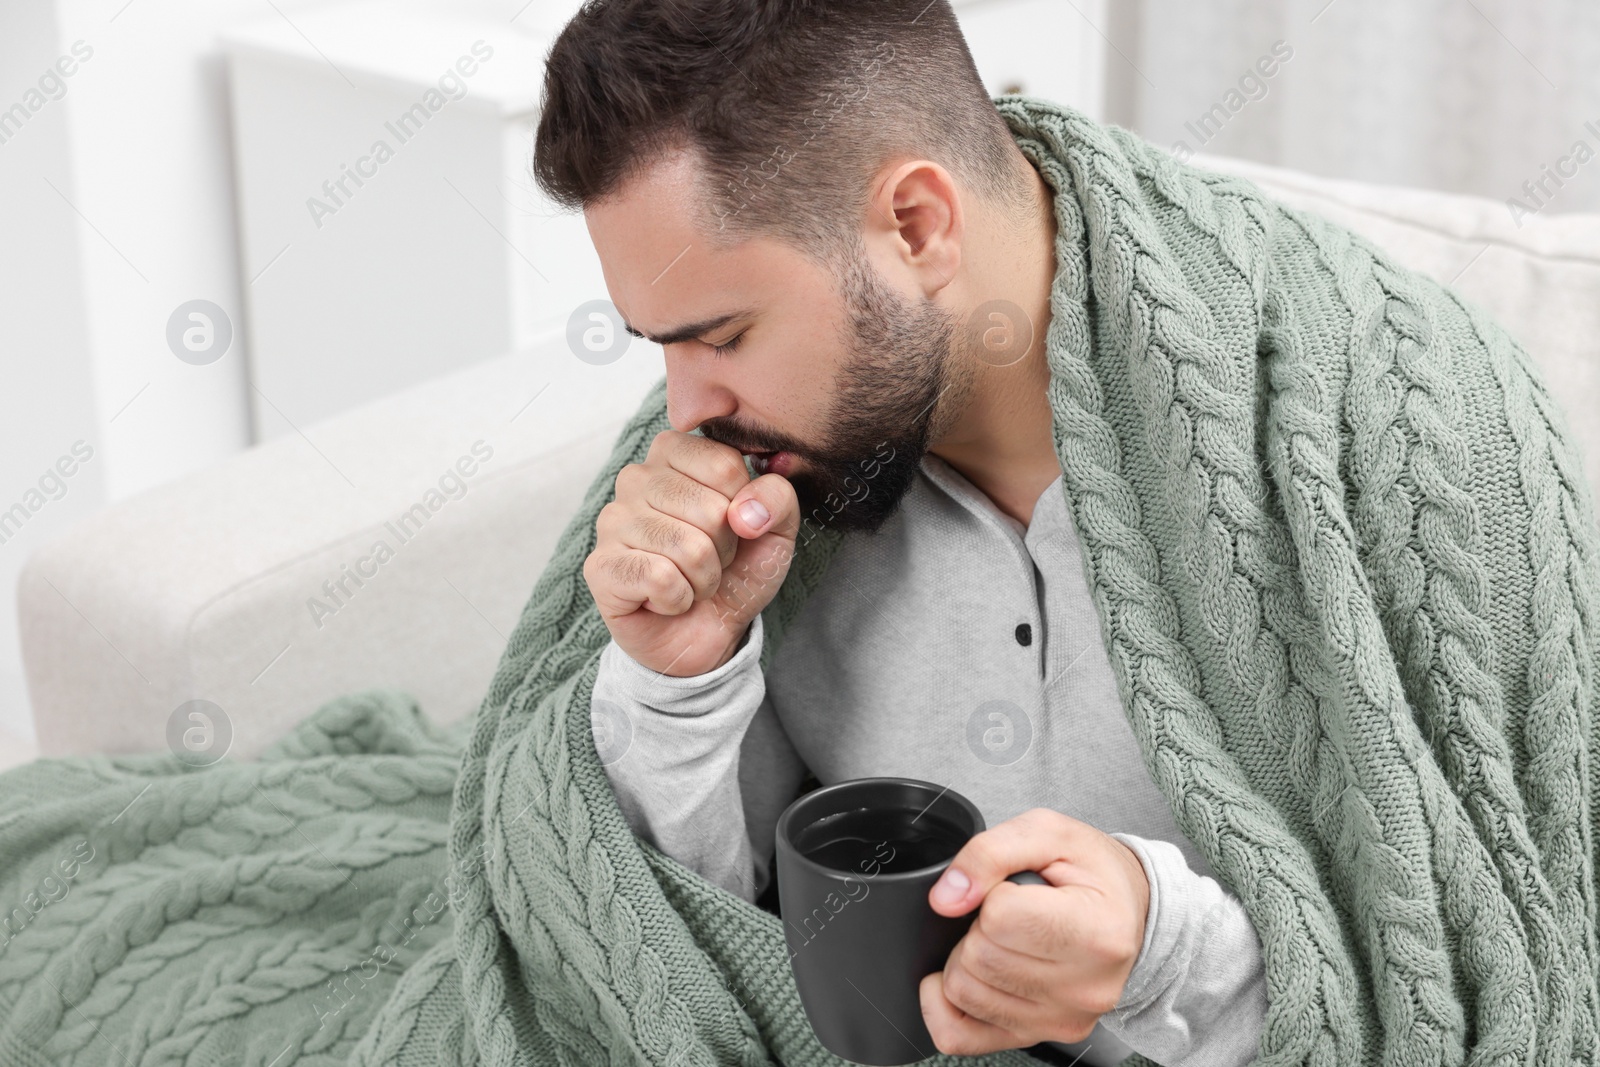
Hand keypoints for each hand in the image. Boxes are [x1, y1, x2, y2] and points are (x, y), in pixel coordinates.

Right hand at [583, 429, 799, 676]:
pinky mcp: (600, 565)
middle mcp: (636, 477)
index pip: (725, 466)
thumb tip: (747, 510)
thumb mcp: (773, 531)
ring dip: (703, 578)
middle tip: (708, 561)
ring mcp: (612, 520)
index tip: (731, 527)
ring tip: (688, 580)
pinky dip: (678, 599)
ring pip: (688, 547)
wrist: (707, 634)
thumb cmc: (734, 571)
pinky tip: (665, 598)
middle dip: (723, 549)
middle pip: (710, 509)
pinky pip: (661, 578)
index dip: (743, 509)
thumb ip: (777, 499)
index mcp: (674, 454)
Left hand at [918, 808, 1150, 1053]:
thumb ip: (989, 853)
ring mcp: (1062, 1019)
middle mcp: (1086, 987)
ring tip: (1006, 940)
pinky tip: (966, 975)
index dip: (994, 892)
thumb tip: (946, 898)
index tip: (1017, 889)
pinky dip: (943, 1004)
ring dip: (968, 958)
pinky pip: (960, 1035)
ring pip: (964, 992)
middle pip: (978, 957)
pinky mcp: (1039, 1037)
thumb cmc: (1093, 871)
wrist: (1130, 912)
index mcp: (1098, 931)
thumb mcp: (1047, 833)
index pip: (999, 916)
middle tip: (1011, 913)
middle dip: (977, 925)